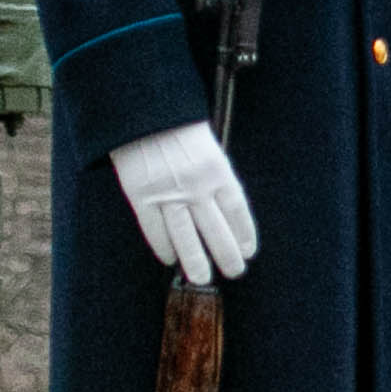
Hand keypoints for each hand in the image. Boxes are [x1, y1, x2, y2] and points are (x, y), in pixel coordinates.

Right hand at [110, 122, 255, 284]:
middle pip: (216, 230)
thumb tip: (223, 211)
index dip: (244, 234)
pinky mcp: (141, 196)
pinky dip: (163, 246)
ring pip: (186, 237)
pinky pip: (155, 229)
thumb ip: (215, 177)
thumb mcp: (208, 147)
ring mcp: (168, 193)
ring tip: (203, 279)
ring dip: (196, 261)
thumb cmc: (177, 127)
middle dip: (227, 255)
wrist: (142, 112)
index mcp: (218, 170)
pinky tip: (170, 259)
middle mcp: (196, 186)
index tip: (249, 251)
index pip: (237, 211)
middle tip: (234, 272)